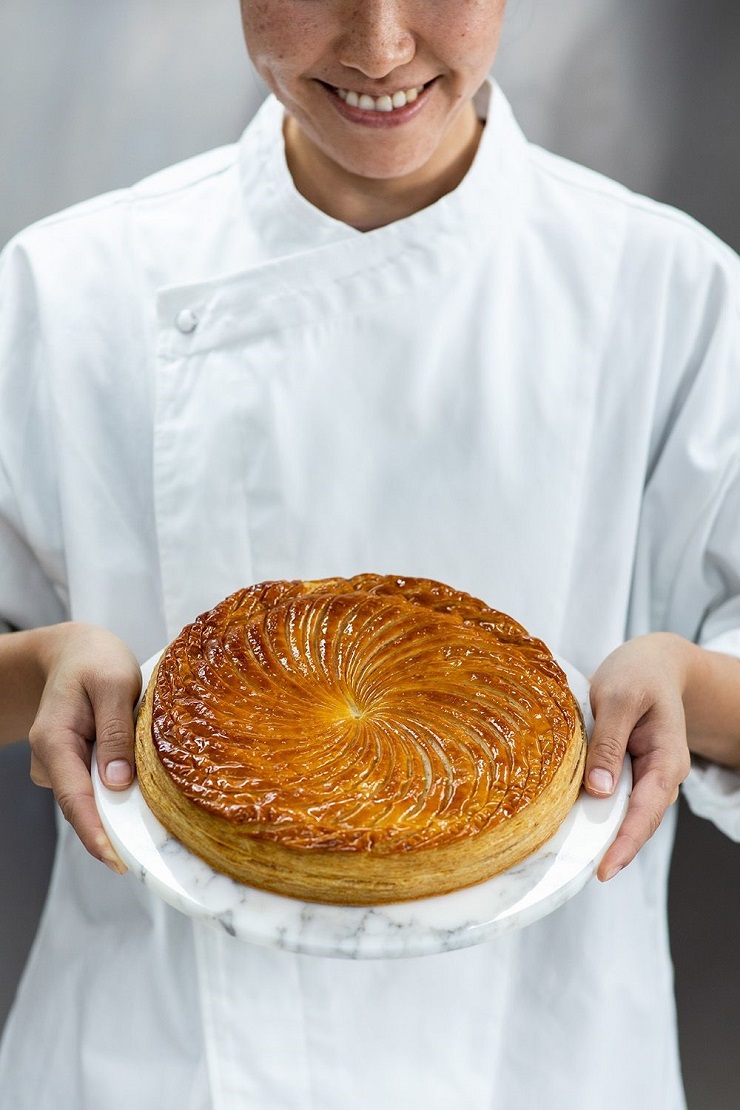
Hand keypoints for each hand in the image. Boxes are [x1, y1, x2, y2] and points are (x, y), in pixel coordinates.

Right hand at [28, 623, 141, 872]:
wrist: (74, 650)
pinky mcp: (77, 763)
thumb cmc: (94, 660)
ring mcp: (61, 764)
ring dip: (120, 809)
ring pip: (92, 798)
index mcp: (54, 741)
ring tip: (157, 818)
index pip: (74, 798)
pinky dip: (118, 792)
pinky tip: (144, 790)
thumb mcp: (112, 683)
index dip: (96, 834)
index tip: (117, 861)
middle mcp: (50, 759)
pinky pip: (97, 786)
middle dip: (114, 831)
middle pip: (83, 806)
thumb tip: (118, 783)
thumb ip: (115, 731)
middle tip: (153, 854)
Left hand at [585, 633, 691, 880]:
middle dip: (615, 849)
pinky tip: (574, 822)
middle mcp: (660, 774)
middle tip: (582, 873)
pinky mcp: (628, 768)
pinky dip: (599, 812)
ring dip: (605, 834)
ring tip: (574, 859)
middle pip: (638, 821)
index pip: (646, 811)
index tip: (604, 870)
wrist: (655, 662)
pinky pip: (616, 797)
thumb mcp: (620, 698)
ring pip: (626, 812)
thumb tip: (599, 790)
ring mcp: (646, 773)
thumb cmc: (639, 674)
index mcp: (667, 759)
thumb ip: (608, 741)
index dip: (625, 843)